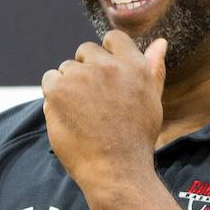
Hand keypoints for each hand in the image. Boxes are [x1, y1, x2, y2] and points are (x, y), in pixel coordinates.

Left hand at [40, 31, 167, 188]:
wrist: (116, 170)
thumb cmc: (135, 139)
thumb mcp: (152, 101)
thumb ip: (153, 68)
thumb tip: (160, 42)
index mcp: (134, 66)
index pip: (113, 39)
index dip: (105, 56)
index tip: (104, 79)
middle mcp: (108, 66)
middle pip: (85, 52)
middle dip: (85, 72)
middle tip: (93, 103)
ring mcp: (81, 77)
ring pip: (65, 68)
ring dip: (68, 86)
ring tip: (82, 114)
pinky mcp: (59, 90)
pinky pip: (49, 80)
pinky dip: (53, 96)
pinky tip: (67, 115)